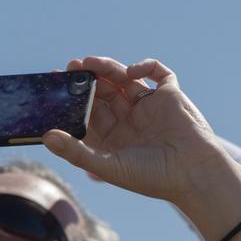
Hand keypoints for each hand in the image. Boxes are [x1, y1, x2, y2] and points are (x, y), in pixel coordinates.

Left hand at [42, 57, 229, 207]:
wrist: (194, 174)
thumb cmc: (152, 177)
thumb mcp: (107, 166)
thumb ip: (76, 151)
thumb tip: (46, 137)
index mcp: (114, 139)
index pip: (88, 113)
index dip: (73, 99)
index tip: (57, 85)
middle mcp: (130, 121)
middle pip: (103, 93)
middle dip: (87, 80)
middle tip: (72, 68)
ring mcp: (149, 106)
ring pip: (124, 79)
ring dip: (107, 68)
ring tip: (91, 63)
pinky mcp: (170, 95)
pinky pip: (157, 72)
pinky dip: (145, 66)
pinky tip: (131, 72)